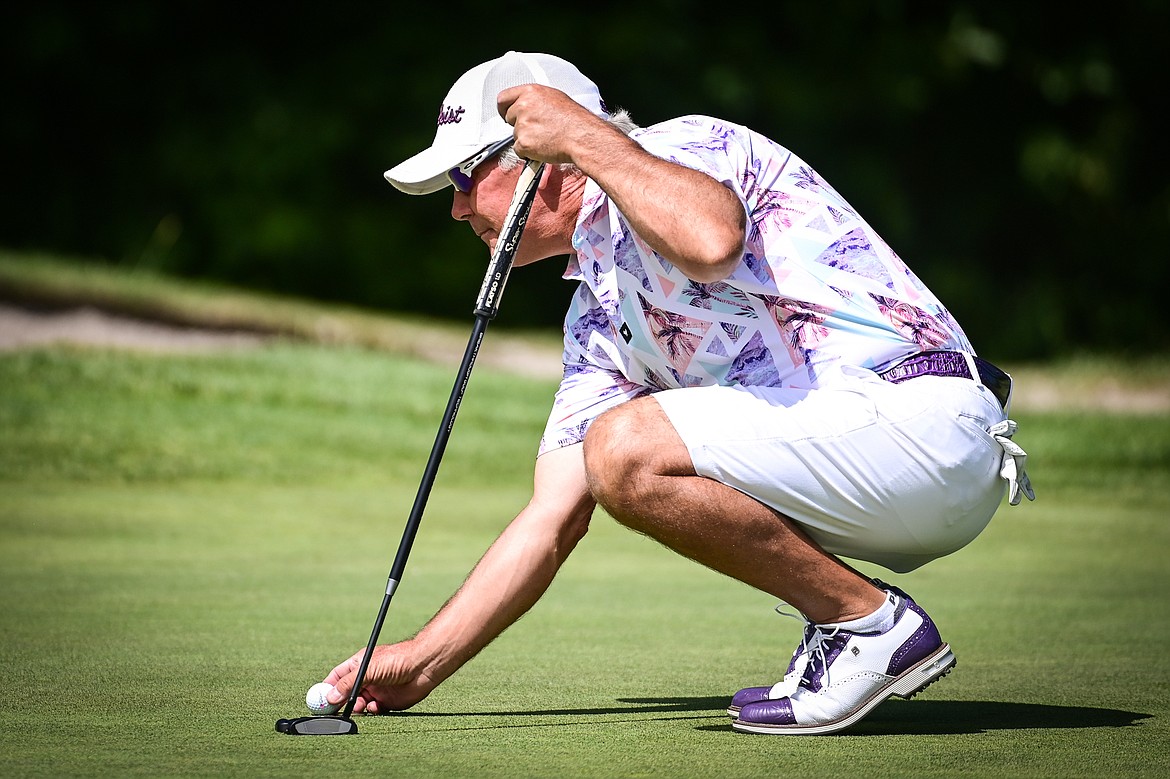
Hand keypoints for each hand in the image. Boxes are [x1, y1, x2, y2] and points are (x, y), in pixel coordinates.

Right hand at [323, 642, 438, 714]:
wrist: (424, 667)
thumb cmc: (397, 659)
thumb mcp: (369, 668)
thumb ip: (349, 683)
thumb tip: (330, 696)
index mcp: (359, 664)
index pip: (337, 676)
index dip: (327, 687)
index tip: (318, 699)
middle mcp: (366, 678)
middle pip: (345, 693)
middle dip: (340, 702)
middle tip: (334, 711)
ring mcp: (376, 690)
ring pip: (358, 704)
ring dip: (356, 707)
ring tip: (361, 705)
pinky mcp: (387, 702)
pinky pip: (373, 711)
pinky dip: (371, 711)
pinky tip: (376, 707)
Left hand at [497, 83, 617, 165]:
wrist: (582, 137)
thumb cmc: (574, 119)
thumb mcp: (554, 98)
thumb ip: (536, 100)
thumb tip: (527, 105)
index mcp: (530, 92)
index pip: (503, 98)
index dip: (504, 108)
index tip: (507, 114)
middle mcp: (523, 106)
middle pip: (509, 118)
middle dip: (519, 125)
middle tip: (536, 129)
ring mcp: (522, 125)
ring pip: (515, 135)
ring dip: (526, 139)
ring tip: (546, 138)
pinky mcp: (523, 143)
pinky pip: (519, 150)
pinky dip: (528, 152)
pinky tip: (543, 147)